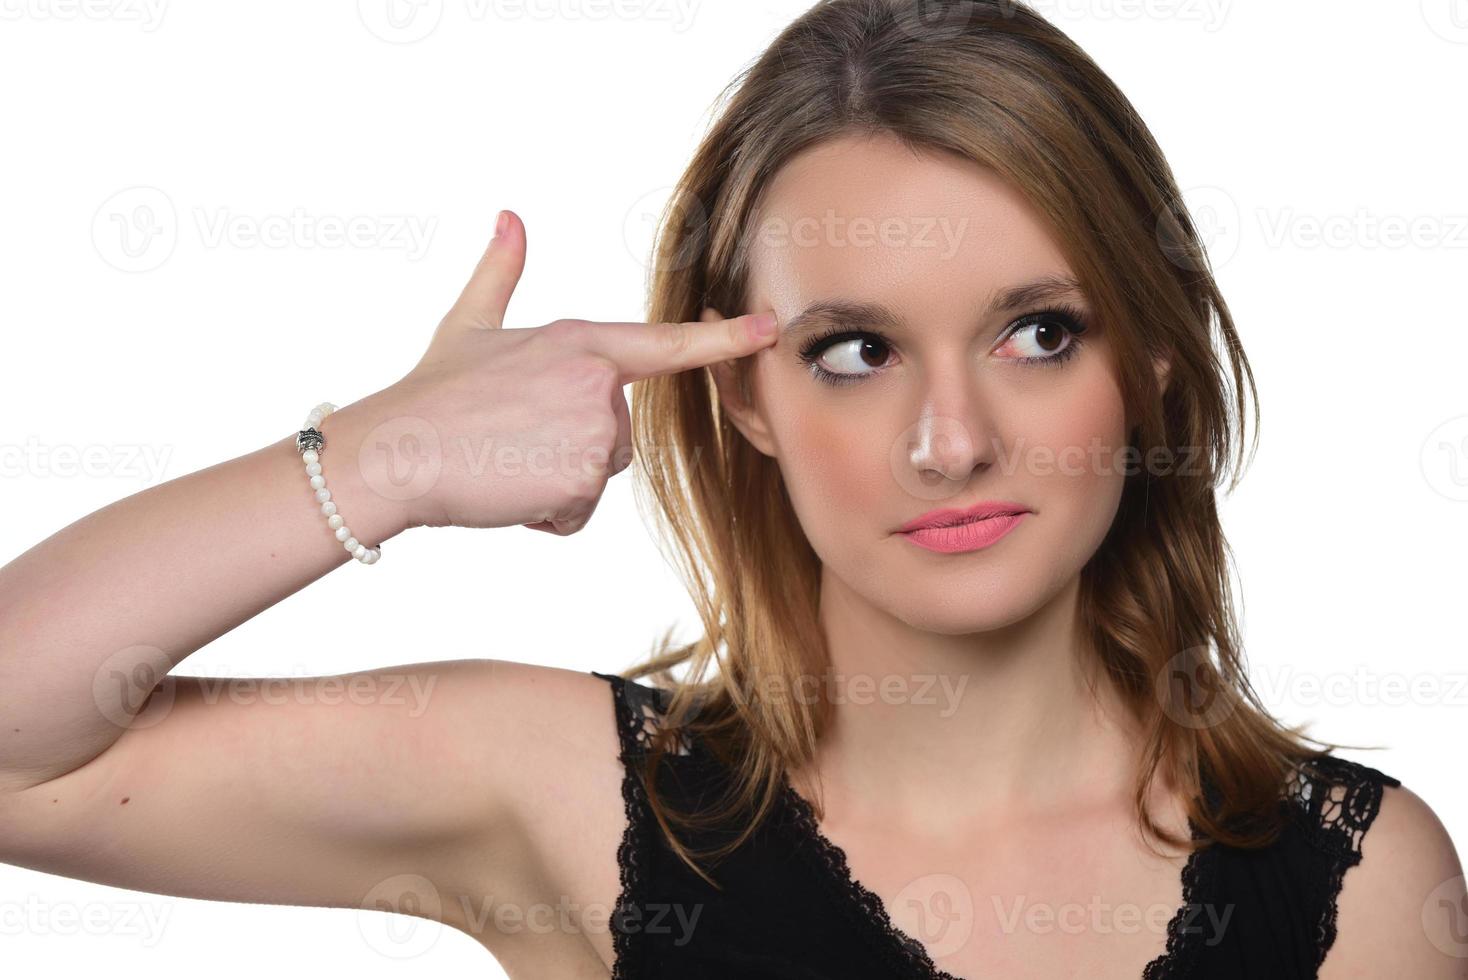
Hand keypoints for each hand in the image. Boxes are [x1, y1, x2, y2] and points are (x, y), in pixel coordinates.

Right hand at [378, 210, 777, 534]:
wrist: (393, 452)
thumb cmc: (430, 393)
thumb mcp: (467, 325)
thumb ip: (500, 273)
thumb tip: (508, 218)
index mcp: (580, 341)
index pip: (665, 344)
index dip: (723, 338)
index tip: (768, 328)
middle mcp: (597, 382)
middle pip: (616, 438)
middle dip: (569, 451)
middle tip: (510, 440)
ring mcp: (593, 429)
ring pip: (597, 475)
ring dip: (556, 484)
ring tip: (506, 464)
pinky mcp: (583, 477)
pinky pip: (579, 512)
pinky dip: (544, 514)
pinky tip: (506, 491)